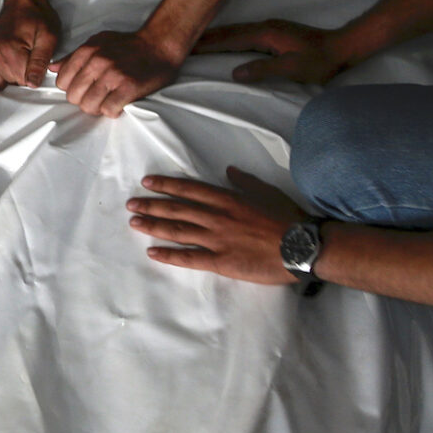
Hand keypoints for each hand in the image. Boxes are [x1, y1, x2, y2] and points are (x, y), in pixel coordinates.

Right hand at [0, 0, 61, 88]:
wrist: (22, 0)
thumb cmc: (38, 17)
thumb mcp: (49, 37)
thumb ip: (40, 62)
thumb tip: (32, 84)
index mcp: (9, 49)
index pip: (24, 81)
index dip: (34, 75)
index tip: (37, 63)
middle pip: (12, 81)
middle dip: (23, 74)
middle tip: (30, 56)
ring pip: (1, 79)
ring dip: (13, 72)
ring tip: (20, 55)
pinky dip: (2, 69)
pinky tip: (10, 57)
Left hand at [54, 28, 183, 116]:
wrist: (159, 44)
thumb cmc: (128, 44)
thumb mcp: (98, 42)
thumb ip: (74, 56)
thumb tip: (53, 68)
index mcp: (87, 51)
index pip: (62, 81)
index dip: (71, 88)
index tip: (84, 88)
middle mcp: (97, 63)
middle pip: (74, 97)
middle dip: (83, 100)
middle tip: (97, 96)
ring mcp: (113, 76)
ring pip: (89, 106)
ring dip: (98, 108)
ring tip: (107, 101)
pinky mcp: (129, 88)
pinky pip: (109, 110)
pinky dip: (113, 111)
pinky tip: (119, 103)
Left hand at [126, 166, 307, 282]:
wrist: (301, 246)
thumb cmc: (287, 218)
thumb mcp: (266, 192)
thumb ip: (245, 181)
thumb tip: (229, 170)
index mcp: (228, 199)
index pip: (190, 190)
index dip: (167, 185)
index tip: (148, 182)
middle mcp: (217, 217)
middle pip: (177, 209)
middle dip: (152, 205)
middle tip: (131, 203)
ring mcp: (216, 240)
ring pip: (178, 231)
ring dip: (154, 226)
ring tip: (135, 222)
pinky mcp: (220, 262)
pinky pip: (189, 258)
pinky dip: (168, 255)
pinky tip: (152, 252)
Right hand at [195, 18, 352, 85]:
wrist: (341, 47)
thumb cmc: (319, 62)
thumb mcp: (292, 70)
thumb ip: (263, 70)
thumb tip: (234, 72)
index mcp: (265, 35)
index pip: (229, 39)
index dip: (207, 43)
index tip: (185, 45)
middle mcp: (264, 27)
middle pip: (228, 30)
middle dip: (204, 35)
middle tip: (181, 40)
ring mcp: (269, 28)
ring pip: (235, 30)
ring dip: (214, 34)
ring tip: (195, 39)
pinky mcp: (274, 32)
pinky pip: (242, 33)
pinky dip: (227, 36)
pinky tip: (223, 40)